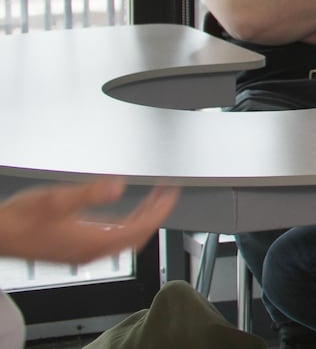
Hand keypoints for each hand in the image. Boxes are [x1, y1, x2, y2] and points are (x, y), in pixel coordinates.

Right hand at [0, 179, 179, 263]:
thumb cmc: (19, 220)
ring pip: (127, 238)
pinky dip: (127, 224)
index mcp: (94, 241)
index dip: (160, 209)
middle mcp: (93, 251)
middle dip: (156, 213)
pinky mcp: (77, 250)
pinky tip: (126, 212)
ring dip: (144, 218)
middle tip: (167, 193)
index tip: (171, 193)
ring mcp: (85, 252)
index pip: (142, 227)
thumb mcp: (55, 199)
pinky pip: (113, 239)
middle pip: (139, 235)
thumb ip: (89, 193)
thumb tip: (118, 186)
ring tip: (153, 198)